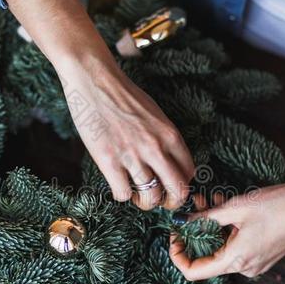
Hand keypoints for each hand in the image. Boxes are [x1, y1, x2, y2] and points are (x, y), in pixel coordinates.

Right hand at [0, 0, 193, 210]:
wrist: (94, 80)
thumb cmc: (123, 95)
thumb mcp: (156, 115)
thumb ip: (165, 139)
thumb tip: (169, 164)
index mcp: (170, 135)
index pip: (190, 173)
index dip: (182, 185)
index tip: (171, 186)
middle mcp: (156, 148)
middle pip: (178, 192)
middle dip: (171, 202)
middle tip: (159, 200)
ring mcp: (133, 156)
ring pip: (150, 198)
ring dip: (144, 201)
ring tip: (136, 193)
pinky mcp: (109, 161)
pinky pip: (123, 194)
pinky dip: (122, 194)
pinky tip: (117, 183)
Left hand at [169, 180, 284, 280]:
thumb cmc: (278, 205)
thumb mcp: (236, 207)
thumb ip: (205, 217)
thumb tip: (181, 220)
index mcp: (236, 260)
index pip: (194, 271)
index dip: (178, 255)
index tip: (175, 234)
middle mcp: (245, 268)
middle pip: (207, 258)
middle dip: (196, 232)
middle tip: (194, 206)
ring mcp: (256, 263)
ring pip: (222, 249)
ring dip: (212, 227)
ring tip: (212, 200)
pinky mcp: (264, 255)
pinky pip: (237, 247)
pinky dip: (227, 230)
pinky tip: (228, 208)